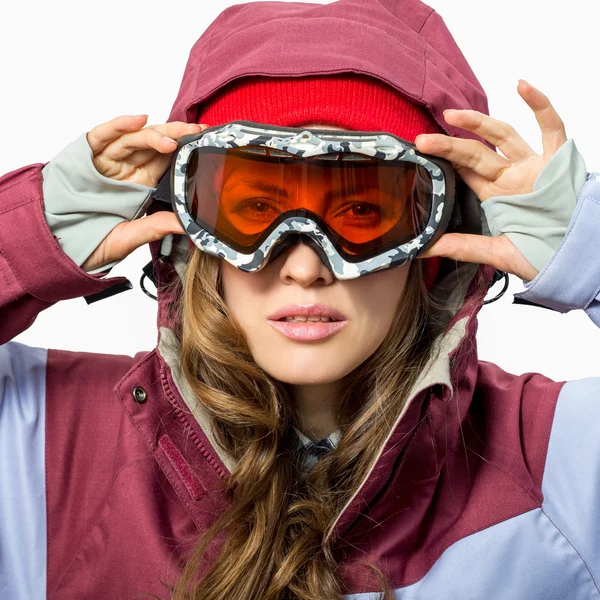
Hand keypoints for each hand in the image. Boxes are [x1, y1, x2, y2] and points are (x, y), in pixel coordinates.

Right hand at [81, 115, 205, 271]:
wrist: (60, 244)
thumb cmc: (93, 239)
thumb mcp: (130, 237)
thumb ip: (155, 227)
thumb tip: (187, 225)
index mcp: (141, 182)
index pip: (166, 159)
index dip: (185, 149)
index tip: (204, 142)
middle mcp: (126, 167)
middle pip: (154, 144)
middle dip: (176, 135)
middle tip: (197, 130)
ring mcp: (107, 160)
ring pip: (133, 139)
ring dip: (154, 135)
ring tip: (173, 138)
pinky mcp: (86, 156)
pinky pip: (102, 136)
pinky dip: (119, 126)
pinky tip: (137, 120)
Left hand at [414, 80, 567, 281]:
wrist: (578, 255)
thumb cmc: (542, 254)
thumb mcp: (497, 253)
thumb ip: (463, 247)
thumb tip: (424, 248)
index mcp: (497, 196)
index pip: (466, 174)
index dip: (445, 162)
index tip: (422, 154)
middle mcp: (512, 178)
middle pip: (476, 154)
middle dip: (450, 146)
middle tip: (424, 140)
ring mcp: (534, 166)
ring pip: (504, 136)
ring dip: (479, 124)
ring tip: (451, 116)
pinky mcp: (559, 160)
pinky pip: (551, 127)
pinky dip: (540, 105)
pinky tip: (523, 86)